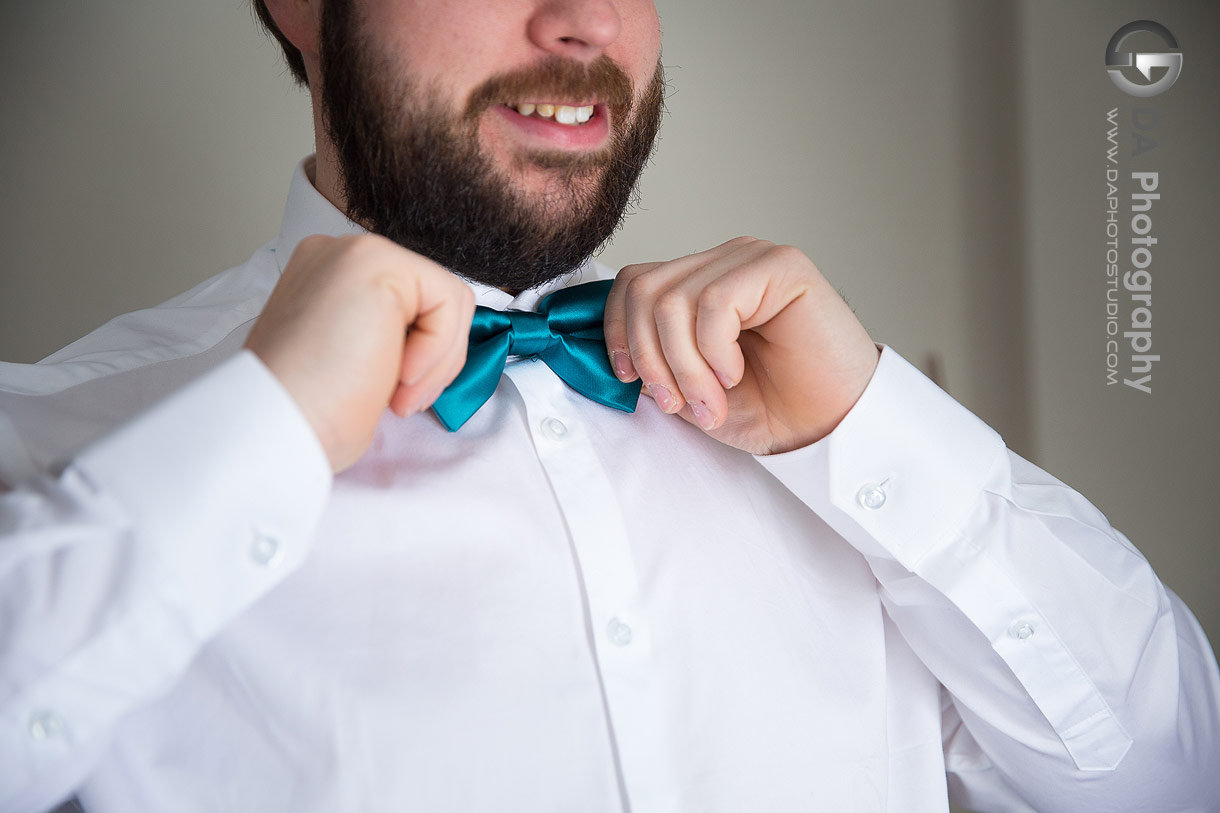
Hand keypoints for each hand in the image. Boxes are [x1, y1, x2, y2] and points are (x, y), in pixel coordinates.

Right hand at [244, 234, 474, 471]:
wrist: (282, 426)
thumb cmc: (312, 413)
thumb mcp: (360, 365)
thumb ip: (390, 338)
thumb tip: (437, 345)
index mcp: (328, 282)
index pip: (411, 308)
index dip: (420, 359)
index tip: (393, 397)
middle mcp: (338, 257)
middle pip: (434, 300)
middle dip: (435, 361)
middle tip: (400, 401)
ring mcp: (355, 252)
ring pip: (449, 301)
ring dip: (437, 363)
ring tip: (397, 395)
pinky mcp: (378, 260)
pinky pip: (450, 302)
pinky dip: (438, 351)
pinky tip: (398, 375)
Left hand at [603, 236, 879, 454]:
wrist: (830, 428)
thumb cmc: (770, 408)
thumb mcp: (690, 391)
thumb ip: (653, 364)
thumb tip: (612, 353)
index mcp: (700, 284)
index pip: (634, 282)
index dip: (618, 331)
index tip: (627, 380)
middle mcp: (724, 263)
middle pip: (645, 289)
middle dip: (648, 357)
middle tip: (675, 403)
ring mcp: (752, 259)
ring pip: (674, 301)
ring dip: (684, 366)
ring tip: (710, 401)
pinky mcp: (783, 267)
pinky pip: (715, 304)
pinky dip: (714, 352)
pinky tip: (735, 374)